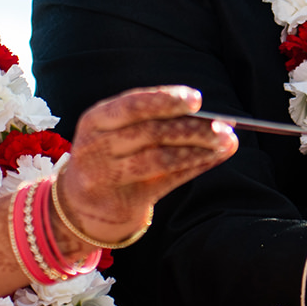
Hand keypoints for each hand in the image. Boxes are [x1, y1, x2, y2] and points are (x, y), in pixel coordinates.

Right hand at [54, 87, 237, 249]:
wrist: (81, 206)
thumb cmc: (112, 156)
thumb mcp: (120, 133)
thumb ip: (157, 122)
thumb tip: (211, 118)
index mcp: (95, 120)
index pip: (132, 105)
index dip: (165, 100)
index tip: (197, 100)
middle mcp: (96, 147)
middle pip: (150, 132)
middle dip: (192, 128)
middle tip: (224, 126)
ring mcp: (106, 177)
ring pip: (160, 159)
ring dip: (199, 149)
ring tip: (226, 141)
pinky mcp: (122, 202)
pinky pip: (167, 181)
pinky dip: (195, 166)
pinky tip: (214, 157)